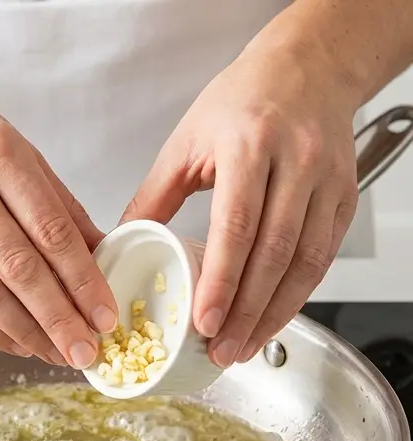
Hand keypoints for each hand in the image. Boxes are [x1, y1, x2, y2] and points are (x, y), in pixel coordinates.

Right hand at [0, 66, 114, 367]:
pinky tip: (10, 339)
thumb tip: (98, 252)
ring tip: (53, 353)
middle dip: (58, 317)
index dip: (83, 279)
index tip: (105, 313)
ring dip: (22, 330)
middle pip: (18, 266)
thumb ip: (50, 195)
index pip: (50, 228)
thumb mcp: (4, 140)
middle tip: (86, 352)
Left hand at [122, 45, 360, 366]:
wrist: (305, 69)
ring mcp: (326, 181)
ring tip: (244, 345)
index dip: (222, 280)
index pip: (236, 226)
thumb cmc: (240, 102)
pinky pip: (324, 256)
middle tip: (221, 350)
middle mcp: (295, 164)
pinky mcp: (345, 197)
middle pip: (273, 252)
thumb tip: (116, 244)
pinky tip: (273, 317)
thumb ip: (154, 197)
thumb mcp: (185, 142)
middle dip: (246, 310)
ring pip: (306, 261)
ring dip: (275, 312)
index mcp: (247, 147)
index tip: (205, 320)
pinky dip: (299, 293)